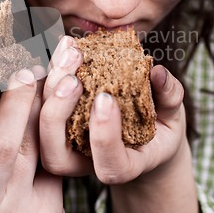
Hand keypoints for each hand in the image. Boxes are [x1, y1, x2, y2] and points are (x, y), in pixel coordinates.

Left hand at [40, 36, 186, 183]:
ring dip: (49, 87)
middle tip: (74, 78)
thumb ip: (170, 98)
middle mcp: (86, 163)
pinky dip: (51, 71)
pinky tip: (66, 45)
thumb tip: (159, 73)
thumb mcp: (173, 117)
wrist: (142, 136)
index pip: (109, 166)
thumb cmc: (160, 129)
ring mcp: (66, 145)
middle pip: (55, 153)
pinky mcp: (57, 122)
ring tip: (71, 52)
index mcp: (122, 167)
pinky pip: (42, 101)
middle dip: (59, 112)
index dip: (103, 137)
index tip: (106, 99)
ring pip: (40, 128)